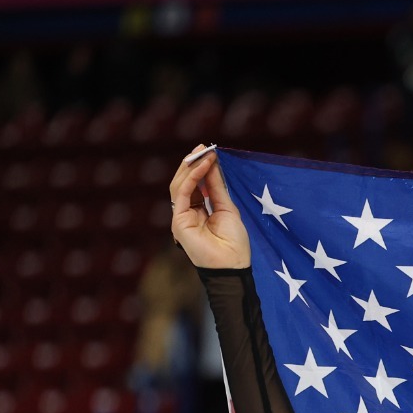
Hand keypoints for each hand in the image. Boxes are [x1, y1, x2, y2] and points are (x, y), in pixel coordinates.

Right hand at [168, 143, 249, 269]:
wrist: (233, 265)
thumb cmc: (234, 243)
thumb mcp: (227, 208)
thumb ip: (216, 187)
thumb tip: (212, 164)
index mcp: (198, 211)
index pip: (194, 185)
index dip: (200, 168)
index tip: (209, 151)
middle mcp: (187, 213)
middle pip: (184, 182)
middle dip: (193, 163)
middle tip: (203, 147)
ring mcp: (180, 217)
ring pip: (179, 185)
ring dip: (192, 166)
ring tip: (204, 152)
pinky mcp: (178, 220)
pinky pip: (182, 193)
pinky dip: (192, 177)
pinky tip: (203, 165)